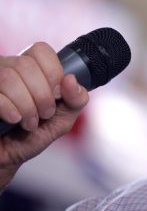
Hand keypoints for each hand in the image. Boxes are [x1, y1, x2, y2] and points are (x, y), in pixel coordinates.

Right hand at [0, 43, 88, 189]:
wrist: (7, 160)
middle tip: (44, 114)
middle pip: (26, 65)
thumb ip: (75, 100)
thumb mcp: (62, 119)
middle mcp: (6, 69)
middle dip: (42, 95)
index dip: (52, 72)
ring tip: (29, 123)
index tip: (57, 95)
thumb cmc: (32, 136)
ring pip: (8, 77)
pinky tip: (14, 120)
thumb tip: (71, 80)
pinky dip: (10, 109)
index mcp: (29, 68)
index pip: (40, 50)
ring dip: (26, 105)